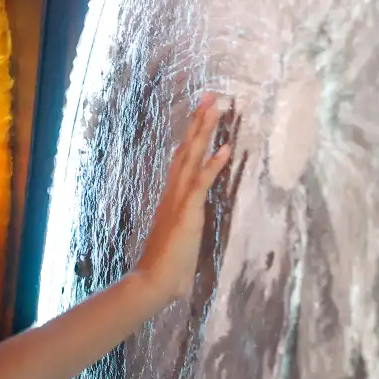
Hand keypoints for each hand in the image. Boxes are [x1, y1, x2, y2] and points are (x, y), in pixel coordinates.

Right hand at [132, 93, 232, 303]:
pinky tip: (225, 148)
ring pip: (192, 158)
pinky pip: (201, 183)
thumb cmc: (167, 267)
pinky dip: (213, 165)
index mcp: (171, 197)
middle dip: (198, 122)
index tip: (201, 114)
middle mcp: (172, 192)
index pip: (182, 158)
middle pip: (186, 149)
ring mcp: (178, 200)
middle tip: (211, 96)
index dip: (192, 135)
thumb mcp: (180, 238)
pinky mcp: (187, 213)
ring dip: (204, 132)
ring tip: (216, 108)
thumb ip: (185, 226)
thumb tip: (189, 227)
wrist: (153, 282)